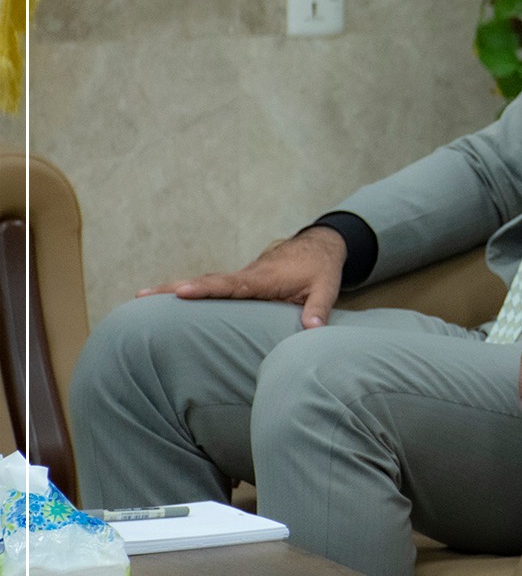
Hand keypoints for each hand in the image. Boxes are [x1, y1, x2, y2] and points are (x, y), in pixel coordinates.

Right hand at [138, 227, 347, 329]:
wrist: (321, 244)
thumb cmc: (321, 268)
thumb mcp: (327, 288)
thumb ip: (318, 309)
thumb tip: (311, 330)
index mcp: (263, 278)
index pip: (231, 285)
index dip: (206, 289)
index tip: (181, 293)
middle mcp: (247, 275)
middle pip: (207, 282)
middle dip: (174, 288)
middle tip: (140, 296)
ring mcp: (242, 277)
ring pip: (206, 282)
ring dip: (175, 289)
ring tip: (141, 298)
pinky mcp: (242, 281)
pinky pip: (213, 286)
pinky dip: (191, 290)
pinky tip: (169, 301)